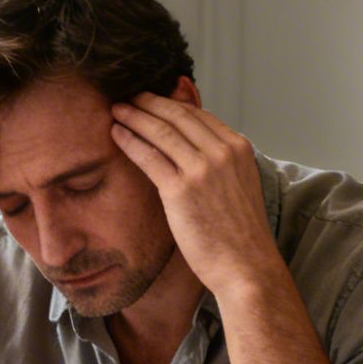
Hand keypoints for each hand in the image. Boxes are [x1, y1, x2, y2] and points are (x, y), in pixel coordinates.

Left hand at [109, 89, 272, 292]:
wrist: (246, 267)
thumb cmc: (239, 234)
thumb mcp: (238, 185)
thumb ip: (220, 161)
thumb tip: (197, 148)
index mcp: (238, 148)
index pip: (198, 114)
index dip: (171, 103)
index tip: (152, 100)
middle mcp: (222, 152)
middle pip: (178, 115)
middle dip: (149, 102)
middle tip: (129, 96)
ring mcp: (202, 169)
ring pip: (161, 130)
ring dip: (135, 116)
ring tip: (117, 110)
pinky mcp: (181, 190)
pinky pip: (149, 156)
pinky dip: (130, 140)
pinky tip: (117, 133)